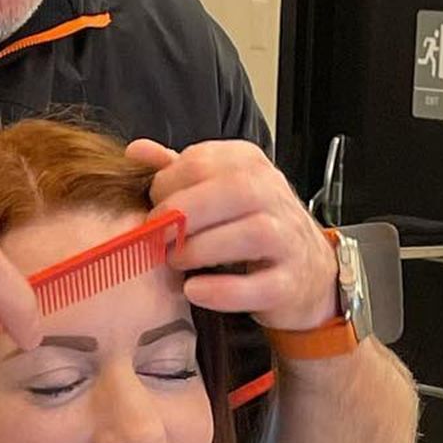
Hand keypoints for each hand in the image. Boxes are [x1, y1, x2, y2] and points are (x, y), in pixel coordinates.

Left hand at [126, 138, 336, 331]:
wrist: (305, 271)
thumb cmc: (249, 225)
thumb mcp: (215, 191)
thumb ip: (178, 172)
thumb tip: (137, 151)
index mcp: (249, 166)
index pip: (201, 162)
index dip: (165, 187)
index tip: (152, 209)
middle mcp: (274, 196)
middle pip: (231, 191)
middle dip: (181, 215)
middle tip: (157, 237)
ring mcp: (287, 240)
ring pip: (251, 235)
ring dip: (201, 249)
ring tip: (175, 262)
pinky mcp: (289, 284)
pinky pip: (260, 286)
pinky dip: (222, 290)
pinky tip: (194, 290)